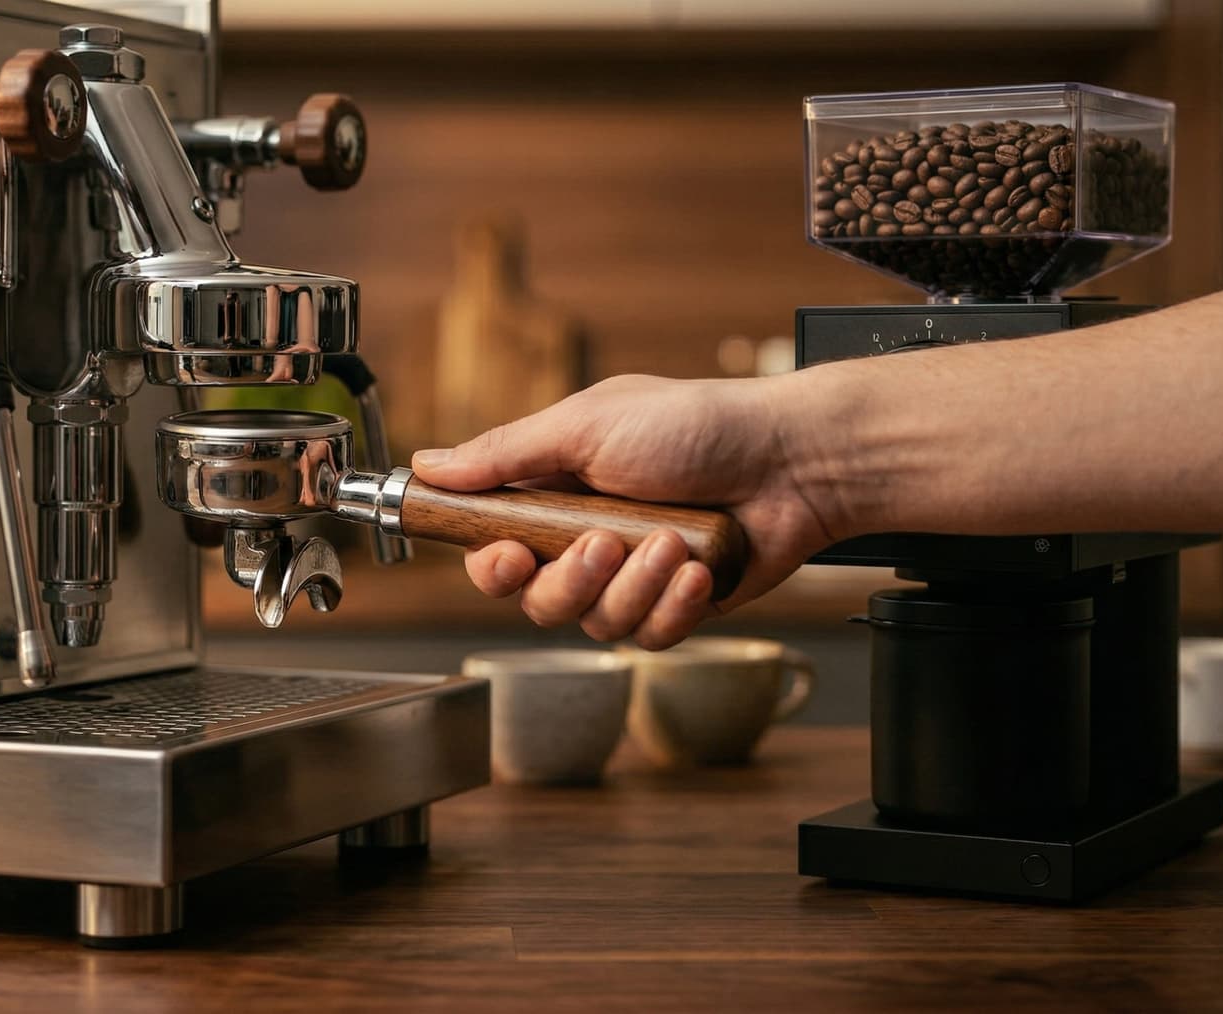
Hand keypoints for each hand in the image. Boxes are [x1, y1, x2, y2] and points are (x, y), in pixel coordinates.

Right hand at [410, 374, 839, 647]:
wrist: (792, 459)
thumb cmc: (698, 425)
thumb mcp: (588, 424)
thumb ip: (506, 453)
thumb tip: (430, 464)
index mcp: (555, 493)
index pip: (493, 549)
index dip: (490, 564)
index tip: (504, 556)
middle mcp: (587, 540)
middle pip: (538, 600)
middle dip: (569, 579)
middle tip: (603, 543)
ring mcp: (634, 577)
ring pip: (595, 624)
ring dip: (633, 584)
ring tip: (671, 540)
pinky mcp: (679, 607)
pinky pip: (651, 636)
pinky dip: (674, 604)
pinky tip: (698, 568)